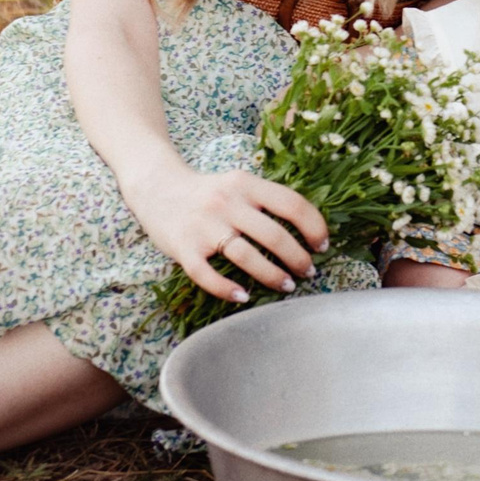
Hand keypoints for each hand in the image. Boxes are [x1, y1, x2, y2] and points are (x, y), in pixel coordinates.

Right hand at [117, 158, 329, 304]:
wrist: (156, 187)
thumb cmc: (208, 192)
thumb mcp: (238, 184)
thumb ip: (266, 201)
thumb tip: (308, 230)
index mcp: (245, 184)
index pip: (291, 204)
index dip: (314, 227)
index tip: (322, 245)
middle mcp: (226, 203)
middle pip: (274, 235)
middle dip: (298, 258)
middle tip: (308, 272)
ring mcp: (204, 226)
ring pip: (246, 257)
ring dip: (272, 276)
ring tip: (287, 286)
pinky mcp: (184, 248)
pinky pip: (207, 275)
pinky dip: (227, 289)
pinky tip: (243, 297)